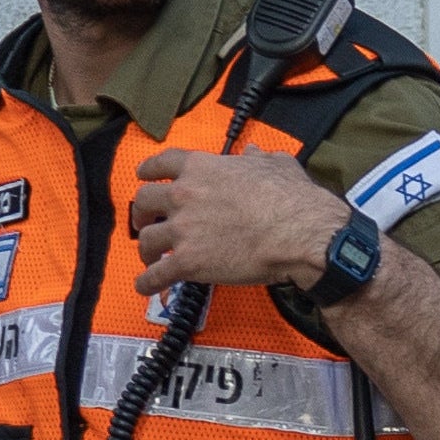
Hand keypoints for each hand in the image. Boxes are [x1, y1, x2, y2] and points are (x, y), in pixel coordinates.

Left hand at [127, 150, 354, 306]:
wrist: (299, 233)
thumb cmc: (292, 199)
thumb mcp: (276, 165)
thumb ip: (258, 158)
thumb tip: (254, 152)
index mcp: (202, 168)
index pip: (162, 163)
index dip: (148, 171)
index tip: (143, 176)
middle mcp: (185, 194)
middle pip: (144, 200)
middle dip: (140, 213)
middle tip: (144, 223)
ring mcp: (183, 229)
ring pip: (146, 239)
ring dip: (145, 250)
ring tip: (151, 259)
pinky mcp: (188, 262)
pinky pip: (156, 275)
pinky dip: (147, 282)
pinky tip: (146, 287)